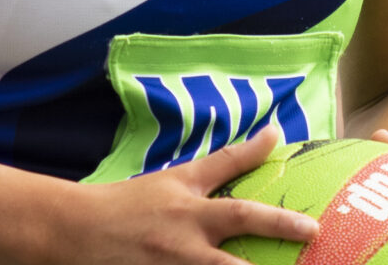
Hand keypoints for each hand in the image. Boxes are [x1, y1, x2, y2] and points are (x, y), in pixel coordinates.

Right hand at [52, 126, 316, 264]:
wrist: (76, 230)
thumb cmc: (132, 203)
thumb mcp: (176, 178)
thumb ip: (226, 162)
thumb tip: (273, 134)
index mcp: (191, 208)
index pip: (239, 210)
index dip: (277, 219)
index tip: (312, 227)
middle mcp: (185, 240)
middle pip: (233, 253)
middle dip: (267, 252)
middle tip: (307, 248)